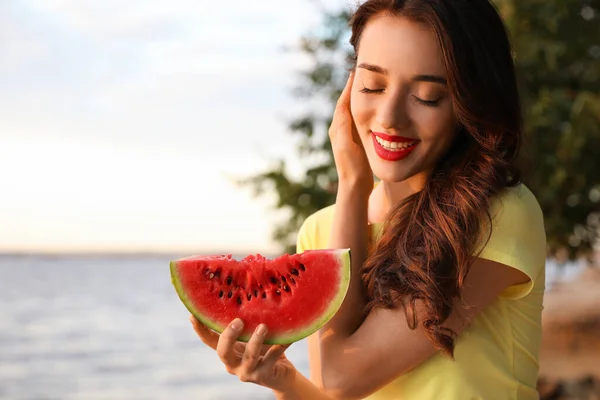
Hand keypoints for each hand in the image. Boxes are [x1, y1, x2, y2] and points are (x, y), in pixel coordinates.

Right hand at [190, 316, 296, 393]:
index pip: (209, 340)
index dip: (200, 328)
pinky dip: (280, 346)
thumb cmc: (265, 348)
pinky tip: (287, 337)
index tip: (192, 314)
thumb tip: (245, 291)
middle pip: (223, 351)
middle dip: (228, 336)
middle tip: (238, 321)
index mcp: (227, 351)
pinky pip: (272, 358)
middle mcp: (233, 364)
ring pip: (249, 357)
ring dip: (256, 341)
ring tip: (263, 327)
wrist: (282, 375)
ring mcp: (247, 372)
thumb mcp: (252, 335)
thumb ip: (247, 323)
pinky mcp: (264, 376)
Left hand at [329, 70, 373, 194]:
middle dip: (354, 88)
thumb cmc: (352, 167)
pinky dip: (365, 109)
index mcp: (337, 128)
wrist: (354, 186)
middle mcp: (340, 129)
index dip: (349, 87)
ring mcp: (347, 135)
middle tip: (362, 71)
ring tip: (368, 83)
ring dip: (359, 97)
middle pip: (346, 103)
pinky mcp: (355, 140)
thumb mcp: (347, 145)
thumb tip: (342, 106)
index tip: (357, 71)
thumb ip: (344, 126)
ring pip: (353, 110)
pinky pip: (359, 119)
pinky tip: (374, 106)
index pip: (343, 101)